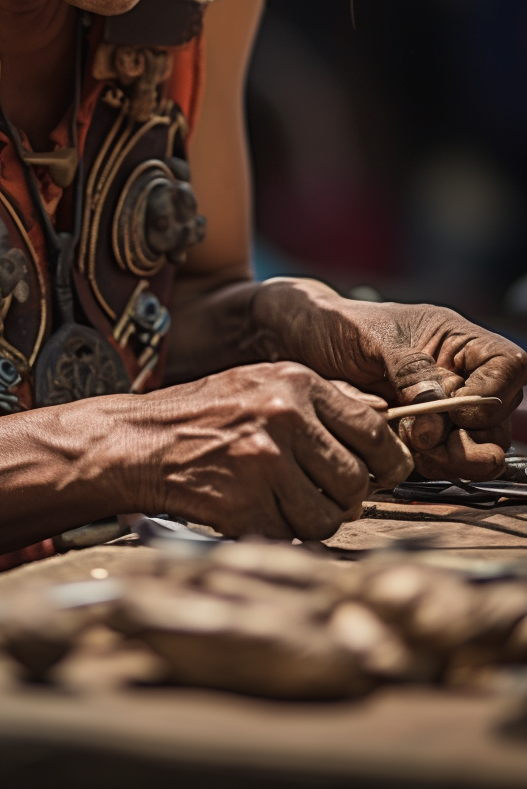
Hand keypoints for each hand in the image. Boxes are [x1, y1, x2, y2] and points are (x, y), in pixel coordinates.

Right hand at [140, 362, 411, 539]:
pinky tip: (256, 509)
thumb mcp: (265, 383)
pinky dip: (279, 532)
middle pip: (354, 481)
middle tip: (324, 494)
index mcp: (297, 383)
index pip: (374, 430)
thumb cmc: (206, 414)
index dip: (389, 462)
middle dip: (345, 497)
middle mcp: (285, 418)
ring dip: (313, 520)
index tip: (385, 475)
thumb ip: (324, 399)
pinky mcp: (244, 504)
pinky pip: (290, 536)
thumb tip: (382, 416)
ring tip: (285, 501)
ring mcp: (264, 463)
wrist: (142, 441)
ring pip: (327, 517)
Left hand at [251, 280, 526, 480]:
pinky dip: (423, 466)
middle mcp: (454, 376)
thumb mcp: (367, 336)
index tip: (455, 408)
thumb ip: (407, 368)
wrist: (283, 341)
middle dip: (469, 438)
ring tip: (408, 447)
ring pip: (474, 448)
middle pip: (496, 420)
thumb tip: (436, 405)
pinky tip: (394, 455)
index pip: (508, 368)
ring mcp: (435, 410)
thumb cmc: (326, 323)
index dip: (490, 394)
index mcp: (453, 341)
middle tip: (425, 440)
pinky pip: (438, 462)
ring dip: (447, 457)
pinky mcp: (413, 438)